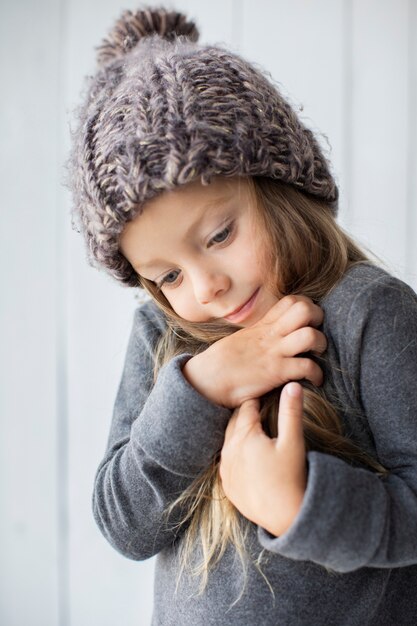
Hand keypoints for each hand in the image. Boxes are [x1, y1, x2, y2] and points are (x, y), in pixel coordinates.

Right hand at [182, 295, 325, 407]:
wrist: (207, 380)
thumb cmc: (223, 363)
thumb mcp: (243, 339)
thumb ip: (261, 333)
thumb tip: (274, 334)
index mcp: (264, 326)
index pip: (291, 301)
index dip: (307, 306)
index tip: (309, 321)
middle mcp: (271, 335)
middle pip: (305, 310)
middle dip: (319, 319)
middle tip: (317, 332)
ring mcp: (274, 353)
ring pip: (310, 336)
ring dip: (321, 344)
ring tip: (317, 354)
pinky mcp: (276, 373)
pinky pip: (307, 367)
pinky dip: (317, 374)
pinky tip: (314, 380)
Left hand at [219, 382, 306, 536]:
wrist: (284, 516)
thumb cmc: (291, 477)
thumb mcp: (293, 441)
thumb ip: (291, 411)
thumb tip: (293, 385)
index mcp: (245, 436)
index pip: (247, 408)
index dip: (257, 401)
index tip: (264, 396)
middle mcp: (229, 450)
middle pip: (235, 423)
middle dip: (246, 415)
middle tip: (258, 410)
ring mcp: (225, 468)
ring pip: (229, 441)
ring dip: (239, 434)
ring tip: (253, 430)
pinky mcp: (226, 484)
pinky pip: (227, 461)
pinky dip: (235, 454)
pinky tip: (246, 454)